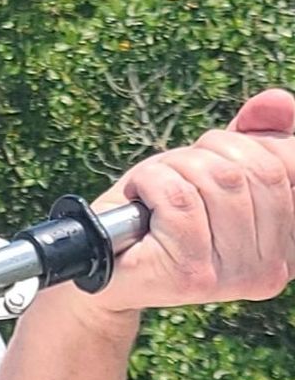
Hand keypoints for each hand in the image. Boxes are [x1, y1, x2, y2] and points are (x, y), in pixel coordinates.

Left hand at [91, 88, 294, 316]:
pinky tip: (139, 199)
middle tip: (177, 170)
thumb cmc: (160, 209)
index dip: (261, 140)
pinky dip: (151, 183)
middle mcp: (270, 268)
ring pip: (220, 180)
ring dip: (175, 167)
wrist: (104, 261)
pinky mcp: (192, 277)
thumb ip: (252, 137)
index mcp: (285, 244)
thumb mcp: (210, 165)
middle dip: (210, 151)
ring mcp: (233, 277)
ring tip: (155, 188)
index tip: (221, 146)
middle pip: (260, 170)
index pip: (292, 166)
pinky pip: (179, 198)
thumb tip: (279, 102)